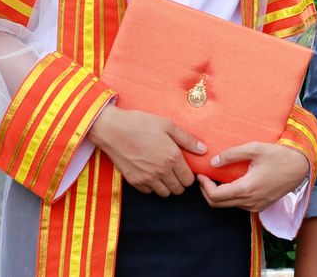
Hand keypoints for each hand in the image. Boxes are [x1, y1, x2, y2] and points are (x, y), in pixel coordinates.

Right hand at [87, 105, 205, 196]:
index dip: (189, 175)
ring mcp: (146, 178)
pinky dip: (152, 186)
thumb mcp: (167, 125)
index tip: (185, 168)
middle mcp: (161, 171)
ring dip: (167, 186)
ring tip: (164, 173)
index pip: (188, 179)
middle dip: (180, 182)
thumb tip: (203, 150)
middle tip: (175, 171)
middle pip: (178, 190)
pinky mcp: (134, 181)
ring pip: (164, 193)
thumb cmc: (140, 123)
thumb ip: (187, 139)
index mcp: (172, 157)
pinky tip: (150, 173)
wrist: (112, 129)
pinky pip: (149, 192)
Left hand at [196, 142, 309, 212]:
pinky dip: (230, 196)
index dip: (203, 186)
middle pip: (218, 204)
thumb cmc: (279, 156)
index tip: (201, 174)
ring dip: (218, 194)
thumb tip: (213, 162)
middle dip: (206, 191)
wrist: (300, 167)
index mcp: (247, 189)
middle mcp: (250, 202)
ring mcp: (256, 206)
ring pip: (228, 205)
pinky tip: (230, 183)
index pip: (215, 196)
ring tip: (216, 178)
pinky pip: (239, 205)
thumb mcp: (255, 149)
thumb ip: (232, 154)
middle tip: (204, 177)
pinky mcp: (260, 206)